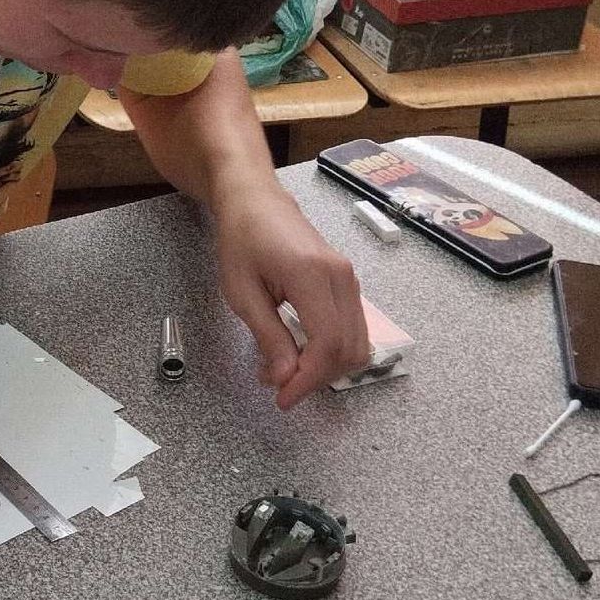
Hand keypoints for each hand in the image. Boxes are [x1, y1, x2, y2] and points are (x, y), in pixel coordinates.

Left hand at [213, 183, 369, 409]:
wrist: (256, 201)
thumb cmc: (241, 239)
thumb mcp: (241, 290)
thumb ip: (267, 335)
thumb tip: (285, 378)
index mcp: (312, 275)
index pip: (327, 343)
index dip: (308, 379)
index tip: (283, 399)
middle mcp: (341, 277)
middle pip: (349, 349)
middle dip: (317, 378)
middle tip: (280, 389)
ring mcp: (349, 278)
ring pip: (358, 343)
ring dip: (327, 368)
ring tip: (287, 373)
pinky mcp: (347, 283)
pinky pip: (353, 329)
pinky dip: (332, 351)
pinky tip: (302, 355)